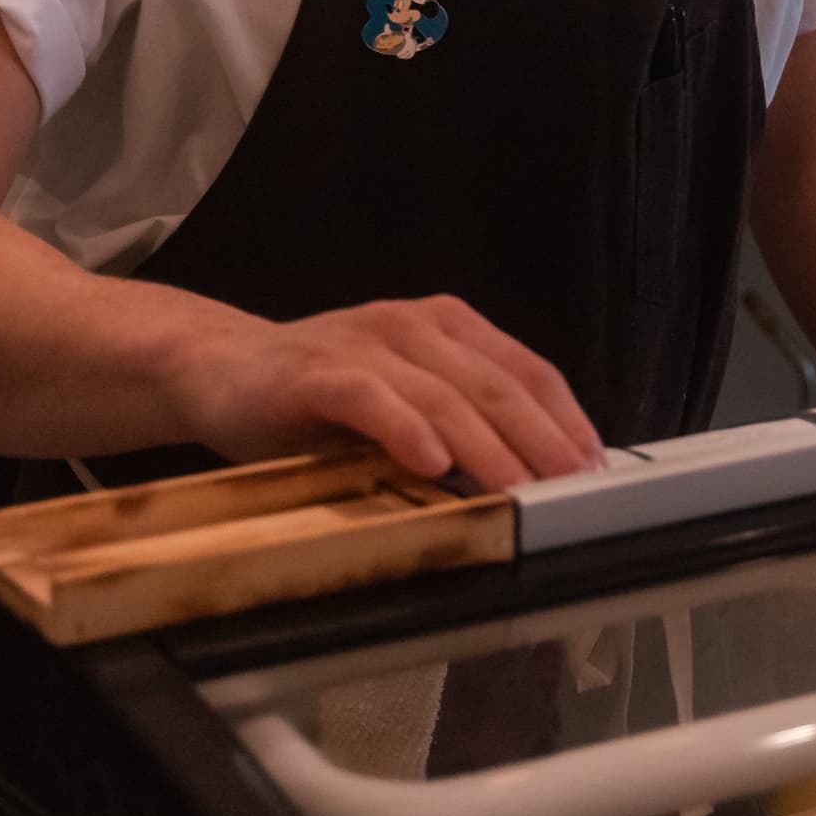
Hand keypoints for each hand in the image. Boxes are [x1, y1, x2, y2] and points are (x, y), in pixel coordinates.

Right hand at [162, 293, 603, 488]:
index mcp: (449, 328)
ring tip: (520, 488)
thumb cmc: (321, 397)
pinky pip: (371, 398)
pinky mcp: (315, 373)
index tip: (596, 469)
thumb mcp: (405, 401)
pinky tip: (431, 462)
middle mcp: (415, 325)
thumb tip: (532, 477)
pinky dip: (405, 428)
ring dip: (488, 446)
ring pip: (444, 394)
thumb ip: (460, 424)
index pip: (527, 372)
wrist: (219, 369)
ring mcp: (365, 344)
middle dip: (543, 441)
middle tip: (574, 489)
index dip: (566, 420)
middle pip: (497, 385)